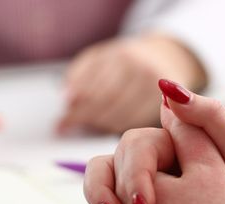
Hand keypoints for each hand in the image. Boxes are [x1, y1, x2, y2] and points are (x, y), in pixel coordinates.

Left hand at [58, 35, 205, 133]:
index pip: (92, 88)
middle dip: (82, 117)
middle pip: (105, 103)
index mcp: (121, 56)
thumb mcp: (98, 58)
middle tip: (65, 126)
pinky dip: (112, 127)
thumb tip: (67, 100)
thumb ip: (80, 76)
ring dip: (96, 124)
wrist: (165, 57)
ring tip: (83, 124)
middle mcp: (140, 71)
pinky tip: (103, 124)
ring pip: (117, 117)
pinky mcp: (160, 107)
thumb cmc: (123, 60)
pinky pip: (130, 124)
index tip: (59, 122)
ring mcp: (153, 90)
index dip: (74, 109)